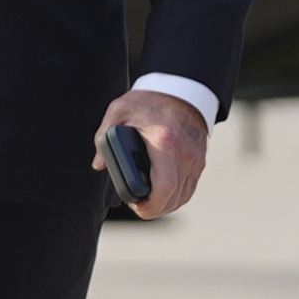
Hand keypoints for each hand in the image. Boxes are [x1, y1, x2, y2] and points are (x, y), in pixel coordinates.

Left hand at [101, 88, 208, 219]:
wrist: (180, 89)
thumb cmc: (148, 100)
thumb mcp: (119, 111)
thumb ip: (104, 137)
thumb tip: (99, 163)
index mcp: (164, 142)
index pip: (164, 187)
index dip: (150, 205)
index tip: (135, 205)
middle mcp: (184, 153)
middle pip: (174, 198)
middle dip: (154, 209)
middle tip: (137, 205)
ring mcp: (195, 158)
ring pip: (184, 197)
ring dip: (166, 206)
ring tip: (147, 202)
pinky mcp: (200, 160)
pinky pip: (190, 188)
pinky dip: (177, 197)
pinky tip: (162, 196)